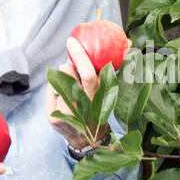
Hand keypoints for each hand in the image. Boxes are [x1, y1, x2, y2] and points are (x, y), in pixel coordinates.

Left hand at [45, 37, 109, 152]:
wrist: (85, 138)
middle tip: (71, 66)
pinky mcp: (53, 118)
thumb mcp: (110, 89)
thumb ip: (116, 67)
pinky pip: (50, 91)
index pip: (88, 76)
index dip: (80, 56)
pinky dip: (56, 90)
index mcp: (100, 100)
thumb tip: (128, 41)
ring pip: (58, 81)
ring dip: (64, 79)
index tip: (72, 41)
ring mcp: (66, 115)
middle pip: (68, 74)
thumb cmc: (99, 105)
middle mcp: (83, 109)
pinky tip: (63, 98)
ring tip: (72, 89)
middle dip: (69, 66)